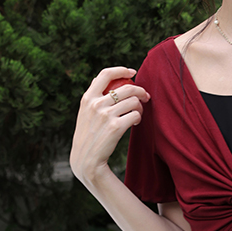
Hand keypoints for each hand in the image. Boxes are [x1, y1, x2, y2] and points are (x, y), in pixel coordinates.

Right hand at [69, 66, 148, 187]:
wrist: (86, 160)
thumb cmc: (88, 136)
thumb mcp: (84, 114)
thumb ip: (93, 98)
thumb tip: (101, 80)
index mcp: (87, 98)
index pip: (105, 75)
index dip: (121, 70)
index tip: (132, 72)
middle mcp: (96, 104)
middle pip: (126, 87)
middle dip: (140, 90)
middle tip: (146, 96)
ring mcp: (105, 115)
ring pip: (133, 101)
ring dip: (140, 106)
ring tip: (138, 113)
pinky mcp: (116, 127)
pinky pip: (135, 114)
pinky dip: (138, 117)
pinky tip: (135, 122)